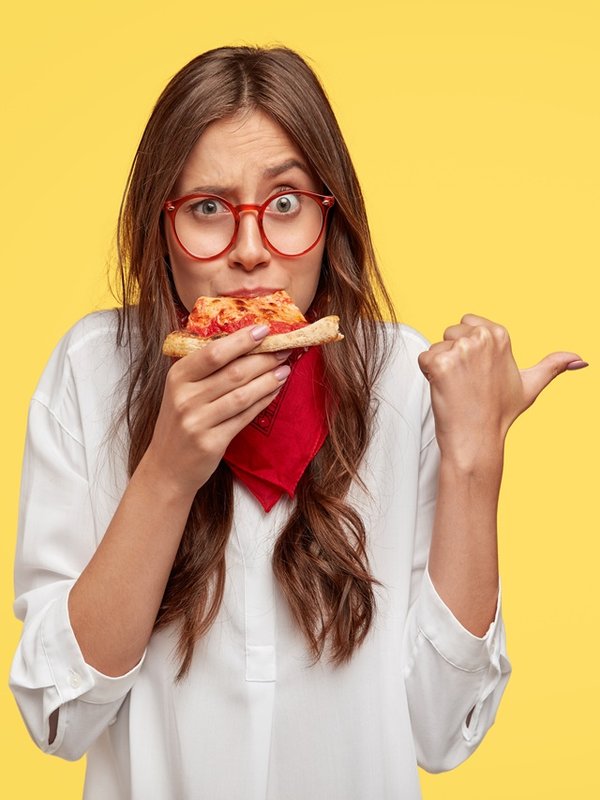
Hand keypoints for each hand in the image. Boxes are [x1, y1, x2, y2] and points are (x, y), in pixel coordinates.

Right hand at [144, 325, 290, 496]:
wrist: (166, 467)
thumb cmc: (179, 422)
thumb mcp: (181, 390)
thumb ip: (205, 369)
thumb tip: (245, 342)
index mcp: (177, 377)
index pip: (213, 352)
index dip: (241, 340)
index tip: (264, 329)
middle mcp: (185, 398)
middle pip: (233, 372)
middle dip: (263, 359)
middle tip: (283, 349)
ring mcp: (197, 421)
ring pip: (242, 395)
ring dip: (268, 380)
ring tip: (285, 369)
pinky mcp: (211, 442)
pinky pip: (244, 417)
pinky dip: (262, 401)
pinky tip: (274, 391)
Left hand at [418, 313, 586, 469]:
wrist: (477, 438)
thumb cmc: (499, 413)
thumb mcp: (531, 385)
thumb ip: (553, 367)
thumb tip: (581, 360)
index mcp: (499, 334)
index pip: (467, 322)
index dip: (467, 347)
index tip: (477, 370)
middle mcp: (481, 338)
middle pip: (449, 332)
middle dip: (452, 354)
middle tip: (467, 381)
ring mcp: (460, 350)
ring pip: (436, 346)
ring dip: (439, 366)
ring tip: (457, 387)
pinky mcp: (439, 363)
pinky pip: (423, 359)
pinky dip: (427, 374)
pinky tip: (444, 389)